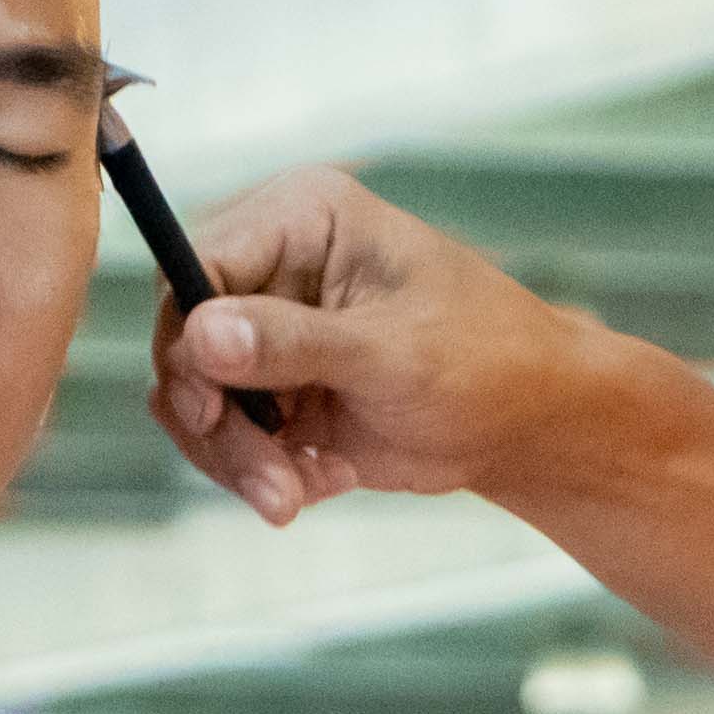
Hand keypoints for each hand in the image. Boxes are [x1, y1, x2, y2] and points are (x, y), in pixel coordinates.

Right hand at [146, 168, 641, 530]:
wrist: (529, 426)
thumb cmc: (487, 360)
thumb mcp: (393, 351)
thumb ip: (294, 342)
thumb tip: (200, 335)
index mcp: (302, 218)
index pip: (195, 263)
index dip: (187, 339)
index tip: (208, 408)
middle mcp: (273, 265)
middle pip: (183, 338)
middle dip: (218, 421)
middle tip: (270, 480)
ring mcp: (268, 331)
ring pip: (193, 397)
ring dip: (237, 458)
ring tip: (295, 496)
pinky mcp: (271, 389)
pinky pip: (223, 435)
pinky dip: (260, 471)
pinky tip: (324, 479)